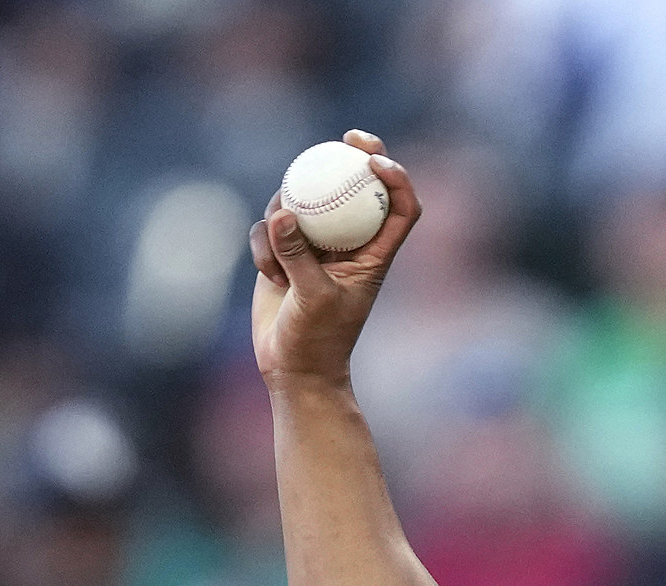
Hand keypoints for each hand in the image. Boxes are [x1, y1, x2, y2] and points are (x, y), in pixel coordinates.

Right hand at [248, 131, 420, 387]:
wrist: (293, 367)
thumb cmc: (318, 339)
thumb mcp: (313, 298)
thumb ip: (298, 255)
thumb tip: (284, 211)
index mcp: (375, 254)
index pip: (400, 208)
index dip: (397, 178)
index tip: (376, 161)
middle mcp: (348, 243)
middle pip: (356, 188)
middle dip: (355, 157)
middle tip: (345, 138)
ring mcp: (314, 244)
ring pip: (303, 202)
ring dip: (286, 218)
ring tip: (283, 264)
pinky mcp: (283, 251)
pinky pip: (270, 227)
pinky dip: (265, 245)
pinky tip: (269, 275)